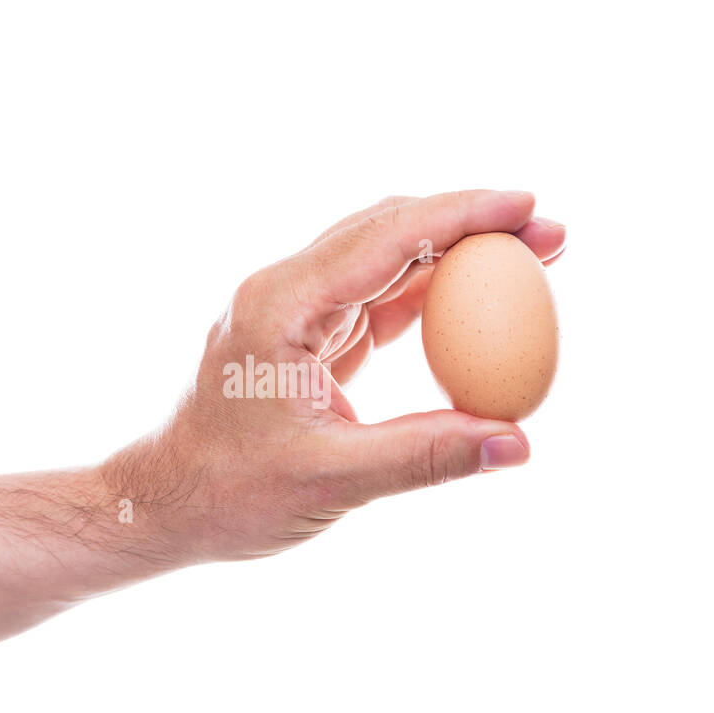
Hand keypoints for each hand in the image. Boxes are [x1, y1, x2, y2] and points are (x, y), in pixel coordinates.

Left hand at [103, 190, 566, 562]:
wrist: (164, 506)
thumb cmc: (229, 493)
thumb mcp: (331, 480)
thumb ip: (425, 456)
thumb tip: (517, 444)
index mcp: (280, 306)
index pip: (386, 238)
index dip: (463, 216)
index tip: (528, 206)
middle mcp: (284, 292)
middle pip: (390, 230)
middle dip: (471, 222)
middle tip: (549, 231)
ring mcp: (293, 311)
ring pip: (386, 259)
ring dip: (456, 254)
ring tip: (531, 256)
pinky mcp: (305, 336)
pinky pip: (378, 302)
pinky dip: (430, 297)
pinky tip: (478, 303)